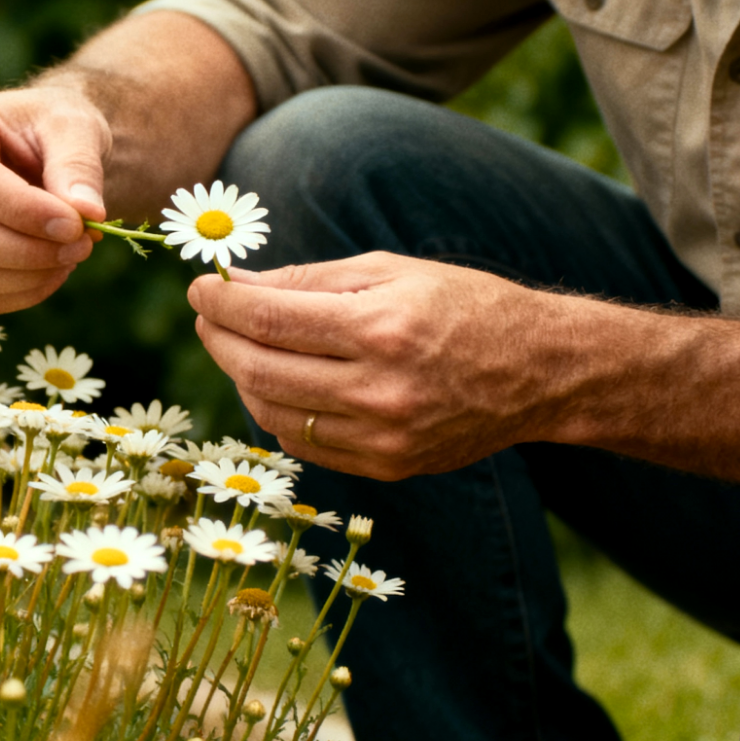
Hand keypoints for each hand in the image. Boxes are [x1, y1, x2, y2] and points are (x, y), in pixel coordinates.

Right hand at [0, 87, 109, 315]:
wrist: (47, 152)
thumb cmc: (54, 130)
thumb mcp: (74, 128)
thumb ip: (78, 165)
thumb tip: (86, 213)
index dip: (23, 211)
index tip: (76, 224)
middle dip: (28, 250)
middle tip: (83, 243)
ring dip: (27, 277)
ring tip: (73, 255)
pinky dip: (22, 294)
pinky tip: (55, 271)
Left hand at [188, 252, 570, 479]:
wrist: (539, 371)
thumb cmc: (462, 306)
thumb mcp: (390, 272)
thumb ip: (308, 280)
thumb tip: (235, 285)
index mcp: (381, 328)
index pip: (268, 319)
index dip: (220, 304)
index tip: (201, 289)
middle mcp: (379, 389)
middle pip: (259, 369)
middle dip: (219, 339)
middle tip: (209, 316)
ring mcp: (382, 437)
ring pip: (272, 413)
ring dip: (242, 377)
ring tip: (241, 347)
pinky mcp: (386, 468)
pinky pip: (304, 443)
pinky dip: (278, 412)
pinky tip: (279, 384)